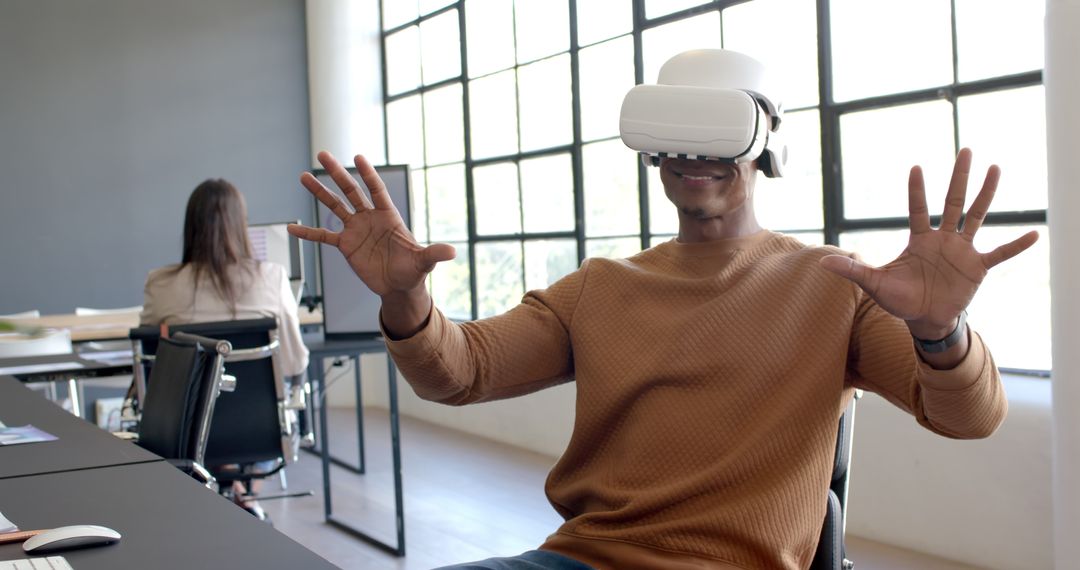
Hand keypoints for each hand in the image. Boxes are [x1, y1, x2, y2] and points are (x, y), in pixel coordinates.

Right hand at [288, 152, 454, 335]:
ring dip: (319, 192)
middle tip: (323, 154)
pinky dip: (308, 234)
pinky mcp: (346, 246)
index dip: (368, 174)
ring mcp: (356, 230)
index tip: (358, 157)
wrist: (399, 286)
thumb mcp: (423, 262)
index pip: (376, 190)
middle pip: (351, 190)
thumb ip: (434, 253)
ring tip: (303, 176)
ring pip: (335, 206)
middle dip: (337, 173)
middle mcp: (369, 218)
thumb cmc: (413, 270)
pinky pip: (324, 237)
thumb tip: (453, 252)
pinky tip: (291, 228)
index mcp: (388, 216)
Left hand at [819, 148, 1038, 340]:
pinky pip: (1000, 253)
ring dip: (986, 194)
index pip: (917, 209)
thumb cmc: (900, 299)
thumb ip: (853, 271)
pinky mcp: (977, 267)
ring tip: (995, 169)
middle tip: (966, 150)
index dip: (916, 190)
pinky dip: (1016, 245)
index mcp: (919, 239)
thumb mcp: (875, 284)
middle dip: (959, 177)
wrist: (924, 319)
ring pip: (976, 216)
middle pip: (953, 201)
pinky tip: (1034, 234)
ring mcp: (962, 251)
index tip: (916, 167)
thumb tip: (823, 262)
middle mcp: (943, 238)